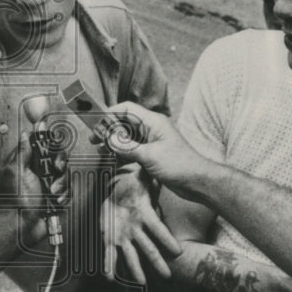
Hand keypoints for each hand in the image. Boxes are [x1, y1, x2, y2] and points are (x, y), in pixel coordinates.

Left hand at [0, 132, 67, 243]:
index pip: (43, 147)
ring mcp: (46, 187)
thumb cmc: (14, 201)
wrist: (19, 228)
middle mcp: (37, 174)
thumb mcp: (16, 171)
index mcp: (26, 164)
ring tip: (52, 193)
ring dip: (61, 184)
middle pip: (57, 160)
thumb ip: (22, 152)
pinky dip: (63, 197)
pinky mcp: (54, 199)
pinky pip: (66, 192)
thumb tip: (24, 134)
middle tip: (56, 170)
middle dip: (60, 165)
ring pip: (64, 176)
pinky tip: (55, 202)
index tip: (53, 147)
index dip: (51, 146)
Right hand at [90, 102, 210, 200]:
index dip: (110, 113)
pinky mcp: (152, 153)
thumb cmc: (179, 165)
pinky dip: (122, 153)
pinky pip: (133, 149)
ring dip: (114, 143)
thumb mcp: (149, 156)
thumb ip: (126, 147)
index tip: (96, 123)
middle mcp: (151, 128)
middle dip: (109, 130)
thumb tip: (108, 138)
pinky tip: (114, 159)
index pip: (127, 109)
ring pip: (127, 137)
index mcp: (153, 122)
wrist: (197, 182)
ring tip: (101, 150)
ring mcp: (152, 141)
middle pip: (125, 122)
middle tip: (94, 140)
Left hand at [100, 169, 180, 282]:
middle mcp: (136, 230)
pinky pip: (110, 254)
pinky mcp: (111, 240)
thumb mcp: (139, 180)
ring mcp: (125, 237)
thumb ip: (146, 173)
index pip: (157, 229)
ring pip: (131, 256)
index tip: (177, 251)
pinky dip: (109, 265)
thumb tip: (153, 163)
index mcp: (144, 215)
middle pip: (148, 248)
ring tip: (141, 283)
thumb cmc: (130, 188)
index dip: (166, 239)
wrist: (116, 197)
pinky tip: (108, 278)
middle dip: (157, 262)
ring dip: (135, 269)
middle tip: (167, 277)